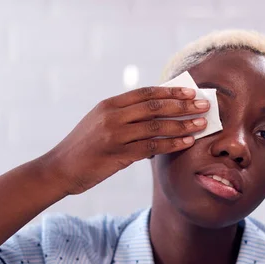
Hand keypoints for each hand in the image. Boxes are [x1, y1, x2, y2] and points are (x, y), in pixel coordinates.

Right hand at [41, 86, 208, 194]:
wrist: (59, 169)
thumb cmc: (83, 148)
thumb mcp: (99, 124)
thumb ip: (125, 118)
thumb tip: (158, 117)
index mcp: (109, 105)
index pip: (146, 93)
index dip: (170, 92)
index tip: (190, 93)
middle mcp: (112, 116)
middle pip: (155, 107)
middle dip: (183, 106)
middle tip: (204, 106)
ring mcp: (115, 135)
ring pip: (156, 126)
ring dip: (182, 125)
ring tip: (201, 124)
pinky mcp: (118, 155)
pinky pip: (151, 147)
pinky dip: (171, 144)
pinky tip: (187, 143)